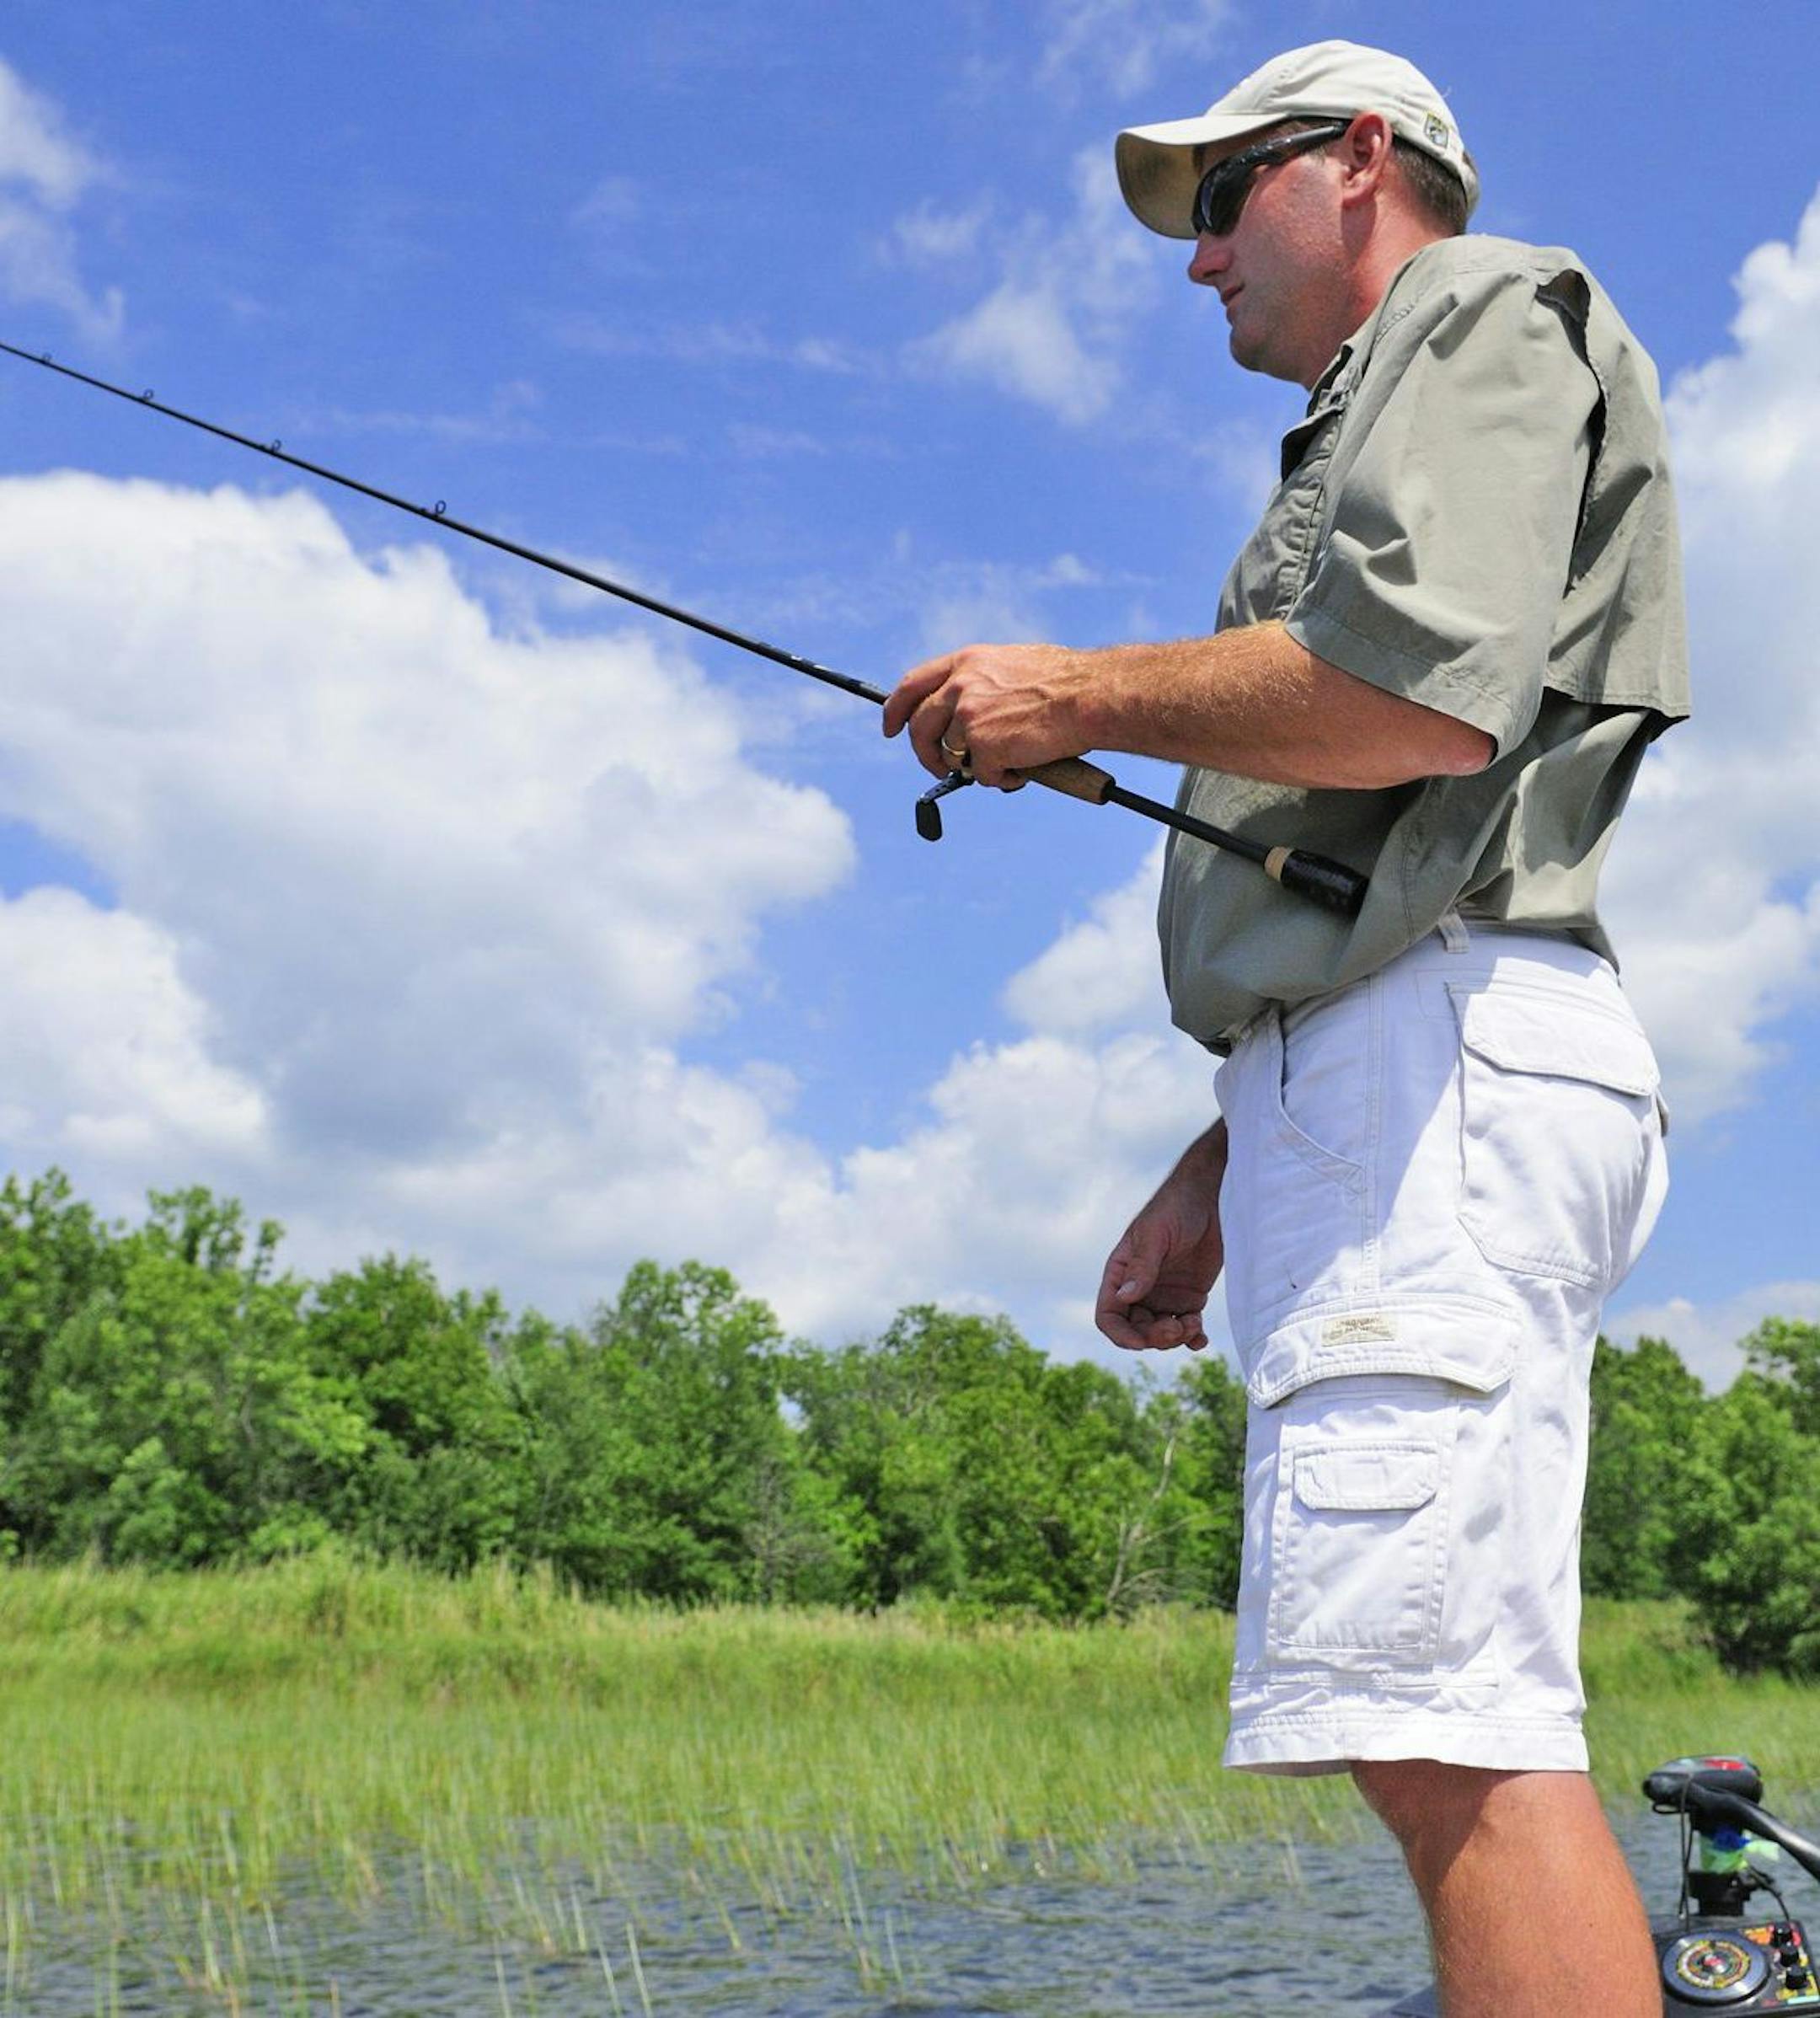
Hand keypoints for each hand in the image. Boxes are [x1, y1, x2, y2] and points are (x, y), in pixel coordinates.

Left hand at [882, 642, 1090, 788]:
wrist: (1090, 696)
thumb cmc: (1066, 683)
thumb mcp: (1013, 664)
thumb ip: (984, 682)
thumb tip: (971, 710)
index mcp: (966, 662)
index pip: (912, 685)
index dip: (896, 709)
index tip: (891, 727)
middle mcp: (961, 687)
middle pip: (919, 728)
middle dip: (925, 753)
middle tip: (940, 767)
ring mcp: (969, 718)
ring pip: (953, 756)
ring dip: (977, 766)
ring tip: (1011, 760)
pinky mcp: (983, 747)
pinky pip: (981, 775)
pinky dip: (1002, 778)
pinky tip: (1024, 767)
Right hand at [1095, 1134, 1226, 1353]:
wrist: (1212, 1197)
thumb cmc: (1176, 1207)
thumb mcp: (1156, 1234)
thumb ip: (1143, 1266)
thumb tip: (1125, 1298)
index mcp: (1121, 1272)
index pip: (1109, 1314)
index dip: (1120, 1334)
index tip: (1140, 1343)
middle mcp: (1140, 1288)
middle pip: (1136, 1329)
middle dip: (1154, 1337)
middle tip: (1176, 1329)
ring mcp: (1165, 1295)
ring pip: (1161, 1333)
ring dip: (1175, 1338)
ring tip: (1194, 1325)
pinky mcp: (1190, 1298)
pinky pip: (1186, 1328)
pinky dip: (1192, 1338)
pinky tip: (1201, 1339)